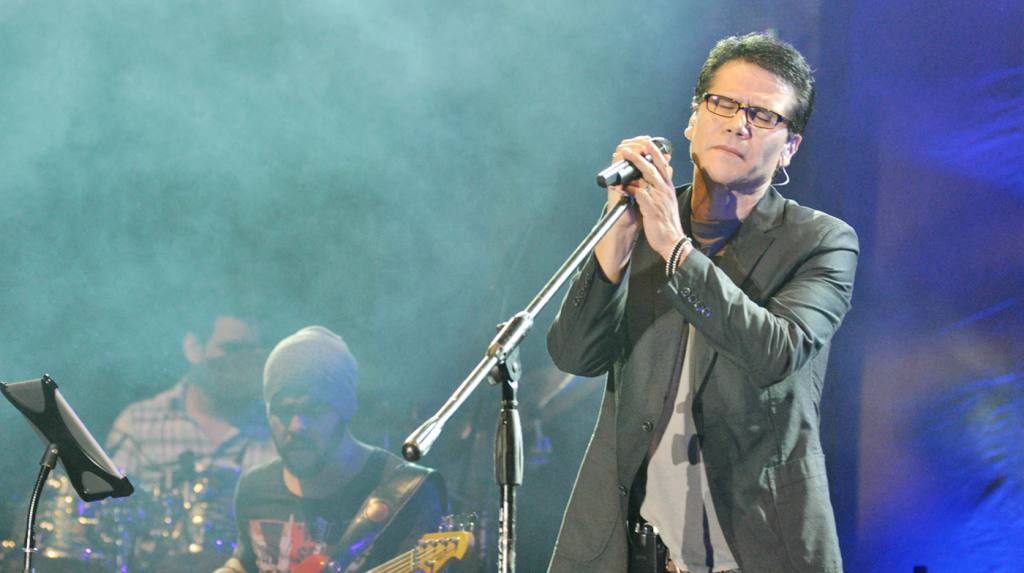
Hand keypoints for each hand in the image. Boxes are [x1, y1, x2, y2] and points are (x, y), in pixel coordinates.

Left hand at [617, 137, 684, 261]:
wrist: (671, 241)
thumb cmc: (667, 222)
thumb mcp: (668, 201)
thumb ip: (663, 188)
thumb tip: (659, 177)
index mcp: (668, 188)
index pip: (664, 165)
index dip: (656, 153)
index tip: (648, 142)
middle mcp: (665, 190)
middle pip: (654, 167)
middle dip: (642, 155)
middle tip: (630, 148)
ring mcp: (659, 198)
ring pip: (647, 177)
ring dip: (635, 166)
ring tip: (625, 158)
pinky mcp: (652, 208)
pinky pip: (640, 194)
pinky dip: (631, 188)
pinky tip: (624, 185)